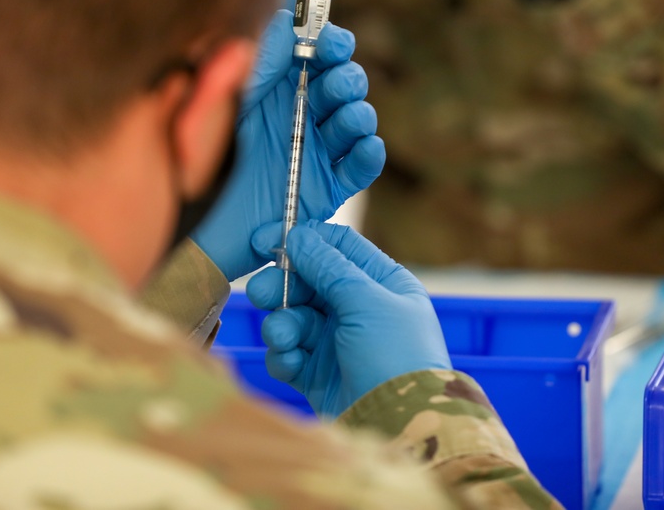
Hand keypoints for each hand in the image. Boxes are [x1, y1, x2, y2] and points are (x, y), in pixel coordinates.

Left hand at [191, 11, 384, 281]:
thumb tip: (291, 20)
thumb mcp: (232, 98)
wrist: (204, 218)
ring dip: (357, 114)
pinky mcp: (330, 186)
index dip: (333, 44)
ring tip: (346, 117)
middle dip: (346, 80)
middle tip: (333, 86)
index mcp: (284, 88)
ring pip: (357, 122)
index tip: (331, 43)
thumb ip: (261, 60)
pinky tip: (364, 145)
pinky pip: (361, 167)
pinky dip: (369, 154)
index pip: (322, 55)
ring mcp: (320, 150)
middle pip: (346, 85)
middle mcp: (307, 114)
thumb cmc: (211, 155)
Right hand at [246, 221, 451, 417]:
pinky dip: (285, 356)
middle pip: (309, 282)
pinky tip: (292, 364)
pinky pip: (290, 354)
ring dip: (282, 325)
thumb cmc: (397, 357)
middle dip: (283, 286)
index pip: (338, 247)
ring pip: (294, 318)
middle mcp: (360, 310)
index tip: (265, 240)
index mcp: (382, 284)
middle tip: (262, 294)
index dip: (303, 240)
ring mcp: (339, 343)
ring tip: (283, 338)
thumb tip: (299, 235)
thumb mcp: (366, 302)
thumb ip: (330, 267)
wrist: (401, 426)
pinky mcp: (319, 375)